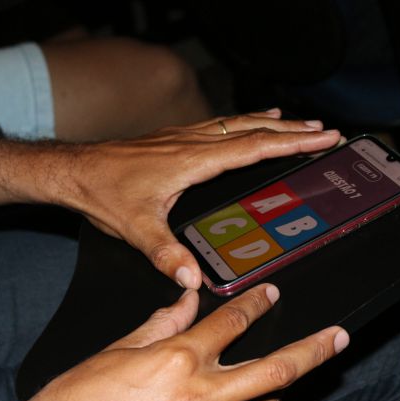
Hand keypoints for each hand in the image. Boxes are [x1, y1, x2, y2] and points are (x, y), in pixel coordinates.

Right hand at [22, 284, 349, 400]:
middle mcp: (201, 395)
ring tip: (280, 380)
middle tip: (337, 337)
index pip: (231, 321)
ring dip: (276, 390)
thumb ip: (161, 323)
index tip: (270, 293)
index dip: (254, 303)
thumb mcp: (117, 352)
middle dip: (311, 350)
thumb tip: (187, 299)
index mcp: (178, 360)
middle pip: (274, 369)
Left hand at [62, 109, 339, 287]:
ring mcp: (185, 136)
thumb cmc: (104, 192)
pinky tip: (250, 122)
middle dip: (293, 129)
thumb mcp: (136, 228)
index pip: (254, 147)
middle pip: (254, 129)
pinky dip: (246, 122)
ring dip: (273, 123)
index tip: (321, 137)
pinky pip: (221, 124)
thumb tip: (193, 278)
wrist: (74, 169)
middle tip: (325, 130)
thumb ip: (166, 253)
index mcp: (193, 160)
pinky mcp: (177, 138)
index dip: (292, 142)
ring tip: (299, 122)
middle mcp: (194, 142)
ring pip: (239, 123)